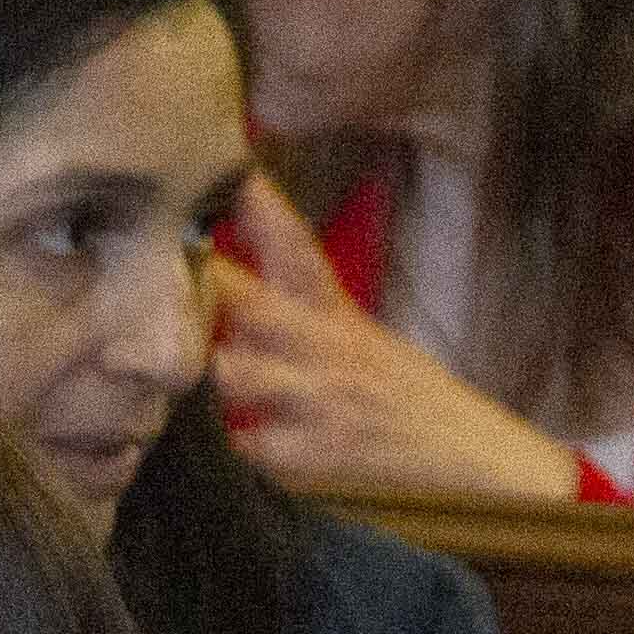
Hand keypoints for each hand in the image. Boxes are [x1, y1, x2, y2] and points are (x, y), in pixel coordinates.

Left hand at [208, 178, 590, 505]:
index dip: (266, 211)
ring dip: (212, 374)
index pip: (300, 252)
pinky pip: (252, 446)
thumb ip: (300, 320)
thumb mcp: (363, 343)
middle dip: (207, 288)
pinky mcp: (320, 451)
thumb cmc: (405, 401)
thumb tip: (229, 300)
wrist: (473, 456)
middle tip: (161, 273)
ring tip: (189, 377)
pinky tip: (236, 448)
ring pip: (239, 373)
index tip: (236, 176)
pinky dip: (239, 449)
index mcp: (340, 317)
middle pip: (253, 305)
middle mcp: (331, 349)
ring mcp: (324, 399)